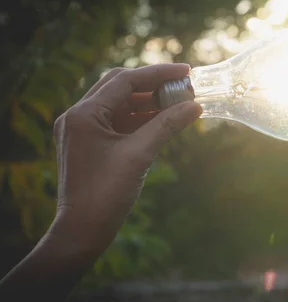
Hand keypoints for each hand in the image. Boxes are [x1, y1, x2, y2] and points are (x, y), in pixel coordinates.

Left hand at [49, 64, 201, 252]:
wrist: (83, 230)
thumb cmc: (106, 194)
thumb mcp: (140, 155)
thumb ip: (167, 125)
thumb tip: (195, 107)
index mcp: (84, 114)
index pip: (124, 81)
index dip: (158, 74)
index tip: (186, 72)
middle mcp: (77, 117)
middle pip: (119, 87)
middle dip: (152, 85)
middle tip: (182, 85)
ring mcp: (81, 131)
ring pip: (118, 105)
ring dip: (147, 102)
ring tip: (177, 103)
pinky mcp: (88, 145)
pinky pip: (116, 122)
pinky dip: (138, 119)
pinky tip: (161, 121)